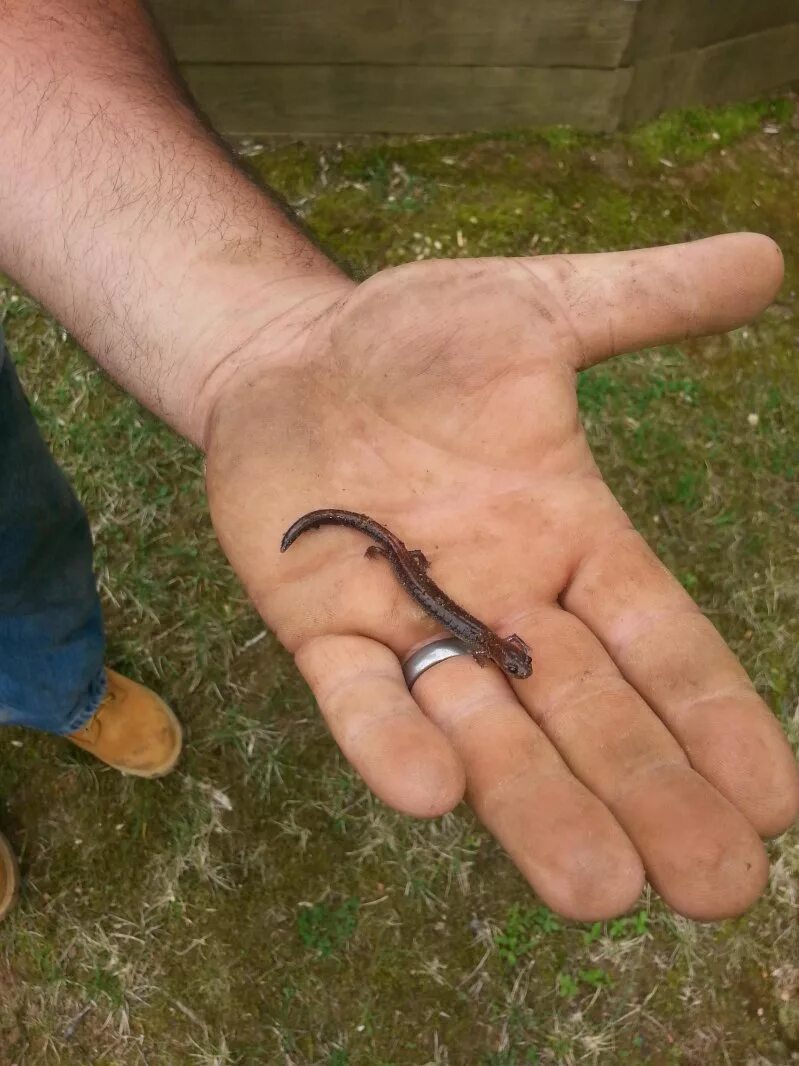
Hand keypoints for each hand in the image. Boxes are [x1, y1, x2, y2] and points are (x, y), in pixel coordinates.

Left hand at [204, 233, 798, 920]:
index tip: (773, 801)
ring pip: (487, 730)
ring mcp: (411, 623)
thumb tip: (763, 259)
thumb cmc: (415, 341)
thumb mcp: (537, 307)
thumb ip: (641, 300)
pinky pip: (361, 698)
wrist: (290, 357)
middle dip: (650, 792)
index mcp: (568, 535)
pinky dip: (392, 743)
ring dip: (537, 807)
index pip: (660, 638)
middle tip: (718, 887)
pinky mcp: (322, 629)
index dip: (715, 713)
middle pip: (590, 709)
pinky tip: (435, 794)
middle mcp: (502, 599)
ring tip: (598, 892)